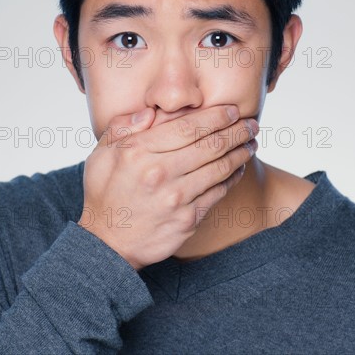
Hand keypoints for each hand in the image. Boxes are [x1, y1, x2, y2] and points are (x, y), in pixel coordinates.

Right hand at [77, 105, 257, 269]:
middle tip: (252, 123)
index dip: (216, 116)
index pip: (188, 127)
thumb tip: (151, 112)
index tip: (232, 110)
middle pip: (210, 144)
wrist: (107, 244)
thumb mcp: (102, 154)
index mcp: (140, 152)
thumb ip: (123, 126)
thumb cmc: (105, 193)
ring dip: (241, 152)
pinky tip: (239, 167)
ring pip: (220, 168)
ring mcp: (177, 198)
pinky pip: (218, 193)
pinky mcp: (188, 219)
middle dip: (237, 130)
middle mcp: (160, 173)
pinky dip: (233, 177)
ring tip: (251, 142)